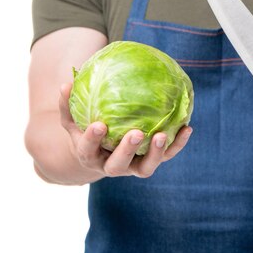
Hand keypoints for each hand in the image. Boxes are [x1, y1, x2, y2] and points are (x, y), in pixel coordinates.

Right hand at [59, 83, 192, 178]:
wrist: (101, 153)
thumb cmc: (84, 130)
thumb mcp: (72, 120)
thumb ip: (68, 104)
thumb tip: (65, 84)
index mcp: (89, 155)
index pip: (88, 150)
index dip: (92, 140)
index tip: (99, 125)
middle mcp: (111, 165)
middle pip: (118, 165)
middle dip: (127, 150)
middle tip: (136, 133)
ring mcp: (132, 166)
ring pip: (145, 168)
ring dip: (155, 153)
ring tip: (163, 135)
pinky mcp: (150, 161)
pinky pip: (166, 156)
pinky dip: (177, 145)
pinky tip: (187, 128)